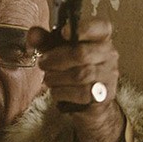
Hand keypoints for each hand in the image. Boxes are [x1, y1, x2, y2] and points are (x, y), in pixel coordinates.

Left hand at [28, 19, 125, 141]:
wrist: (92, 114)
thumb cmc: (73, 78)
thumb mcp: (59, 58)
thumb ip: (45, 43)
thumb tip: (32, 33)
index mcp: (102, 42)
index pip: (102, 27)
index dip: (84, 27)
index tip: (64, 32)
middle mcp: (111, 59)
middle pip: (84, 54)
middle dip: (58, 59)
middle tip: (43, 65)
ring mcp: (109, 82)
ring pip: (82, 75)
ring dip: (58, 78)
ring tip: (48, 81)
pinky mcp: (103, 102)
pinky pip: (82, 96)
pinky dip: (63, 95)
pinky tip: (56, 96)